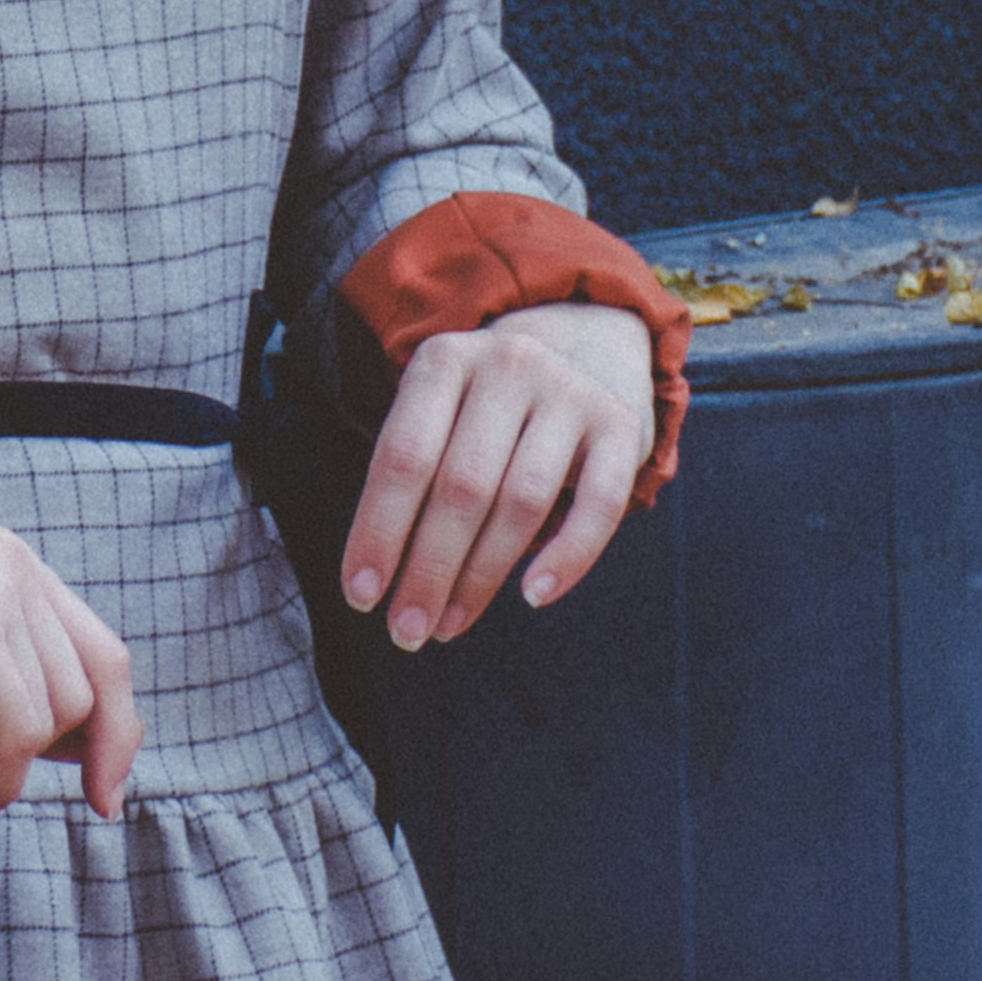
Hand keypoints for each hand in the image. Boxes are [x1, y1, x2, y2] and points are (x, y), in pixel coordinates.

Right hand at [0, 524, 141, 826]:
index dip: (116, 733)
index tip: (104, 800)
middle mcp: (6, 558)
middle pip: (89, 691)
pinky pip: (22, 734)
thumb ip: (28, 704)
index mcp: (6, 562)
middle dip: (29, 760)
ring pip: (57, 719)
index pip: (103, 655)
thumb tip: (114, 754)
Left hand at [339, 297, 656, 648]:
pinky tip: (533, 596)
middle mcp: (508, 365)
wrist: (578, 348)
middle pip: (461, 486)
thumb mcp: (436, 413)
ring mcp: (569, 391)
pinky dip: (569, 556)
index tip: (362, 597)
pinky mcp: (620, 424)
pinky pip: (600, 504)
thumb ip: (410, 476)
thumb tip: (379, 580)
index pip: (403, 455)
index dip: (379, 531)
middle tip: (406, 632)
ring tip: (449, 625)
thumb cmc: (480, 409)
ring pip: (521, 502)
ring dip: (481, 577)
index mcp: (444, 360)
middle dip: (428, 569)